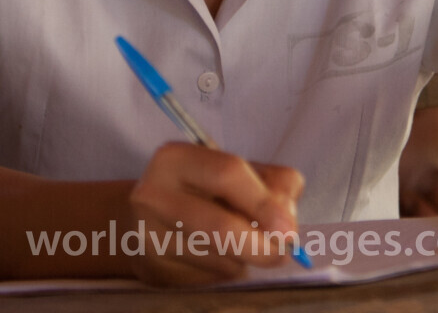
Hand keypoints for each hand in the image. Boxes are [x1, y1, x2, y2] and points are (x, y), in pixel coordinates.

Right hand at [127, 142, 304, 285]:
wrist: (149, 219)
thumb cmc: (205, 190)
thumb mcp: (238, 172)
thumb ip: (272, 184)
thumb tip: (287, 224)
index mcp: (176, 158)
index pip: (228, 175)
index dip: (264, 203)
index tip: (289, 229)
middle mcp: (154, 195)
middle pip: (220, 227)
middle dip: (261, 246)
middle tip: (284, 253)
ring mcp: (149, 236)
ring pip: (219, 259)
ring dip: (245, 260)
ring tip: (243, 246)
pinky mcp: (153, 269)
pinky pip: (209, 279)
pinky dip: (227, 272)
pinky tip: (220, 257)